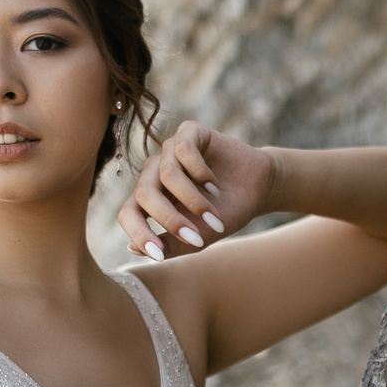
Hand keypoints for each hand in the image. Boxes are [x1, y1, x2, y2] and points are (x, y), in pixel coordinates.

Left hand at [118, 120, 278, 259]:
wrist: (258, 189)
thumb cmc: (226, 212)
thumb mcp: (200, 236)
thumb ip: (171, 244)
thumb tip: (133, 249)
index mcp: (150, 198)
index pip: (128, 213)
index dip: (138, 233)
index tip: (158, 254)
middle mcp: (154, 172)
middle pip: (144, 193)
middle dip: (169, 218)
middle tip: (195, 236)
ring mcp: (170, 150)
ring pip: (167, 174)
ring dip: (193, 200)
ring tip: (214, 214)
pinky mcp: (189, 132)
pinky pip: (184, 150)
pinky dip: (200, 173)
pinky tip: (214, 186)